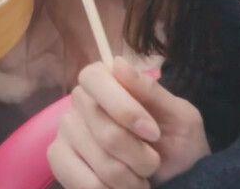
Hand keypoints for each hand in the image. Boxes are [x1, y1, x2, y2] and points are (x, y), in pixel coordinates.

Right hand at [49, 60, 209, 188]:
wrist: (176, 180)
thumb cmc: (178, 144)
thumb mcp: (180, 116)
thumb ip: (151, 91)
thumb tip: (117, 63)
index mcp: (105, 82)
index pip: (94, 78)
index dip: (123, 108)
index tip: (152, 133)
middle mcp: (79, 102)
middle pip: (104, 130)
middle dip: (139, 155)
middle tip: (153, 162)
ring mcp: (66, 131)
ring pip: (100, 160)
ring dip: (131, 179)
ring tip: (140, 178)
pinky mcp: (59, 159)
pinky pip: (84, 181)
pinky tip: (119, 188)